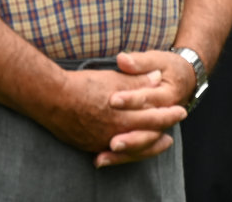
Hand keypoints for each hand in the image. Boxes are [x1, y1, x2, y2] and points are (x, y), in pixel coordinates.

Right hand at [38, 64, 185, 166]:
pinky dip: (124, 152)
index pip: (154, 118)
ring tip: (158, 144)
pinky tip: (127, 149)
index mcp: (123, 114)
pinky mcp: (88, 145)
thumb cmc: (83, 85)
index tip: (181, 112)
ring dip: (145, 148)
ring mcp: (100, 142)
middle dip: (160, 136)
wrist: (50, 98)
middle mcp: (114, 132)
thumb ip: (138, 80)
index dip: (169, 115)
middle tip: (171, 137)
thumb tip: (158, 78)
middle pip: (145, 138)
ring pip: (129, 150)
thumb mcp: (114, 78)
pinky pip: (111, 154)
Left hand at [92, 51, 195, 166]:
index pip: (148, 98)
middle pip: (149, 129)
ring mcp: (158, 127)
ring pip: (144, 144)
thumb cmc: (168, 67)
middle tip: (112, 141)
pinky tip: (100, 160)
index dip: (131, 100)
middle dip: (130, 136)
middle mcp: (166, 115)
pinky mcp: (149, 134)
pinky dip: (120, 157)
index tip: (112, 100)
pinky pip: (138, 150)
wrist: (186, 79)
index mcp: (168, 94)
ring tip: (103, 155)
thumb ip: (139, 62)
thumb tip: (122, 59)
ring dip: (125, 152)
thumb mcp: (157, 59)